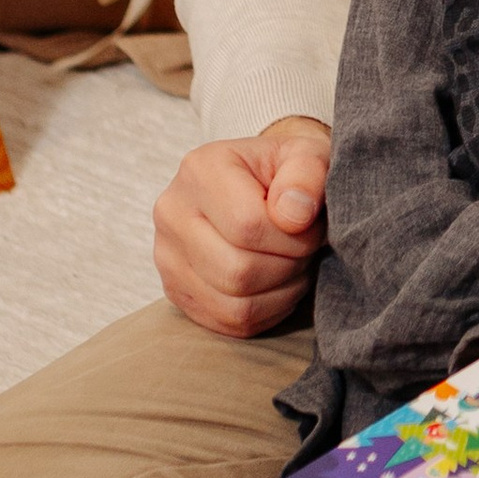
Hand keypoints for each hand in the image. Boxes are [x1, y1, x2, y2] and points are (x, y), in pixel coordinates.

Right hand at [152, 117, 331, 335]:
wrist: (262, 184)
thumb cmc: (287, 172)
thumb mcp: (308, 155)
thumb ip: (307, 174)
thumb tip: (294, 217)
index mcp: (200, 170)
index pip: (248, 225)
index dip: (295, 238)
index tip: (311, 226)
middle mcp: (172, 213)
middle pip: (238, 271)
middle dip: (288, 267)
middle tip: (305, 249)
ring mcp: (167, 257)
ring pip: (235, 305)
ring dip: (280, 293)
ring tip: (293, 263)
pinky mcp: (176, 291)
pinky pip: (228, 322)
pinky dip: (266, 311)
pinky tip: (277, 283)